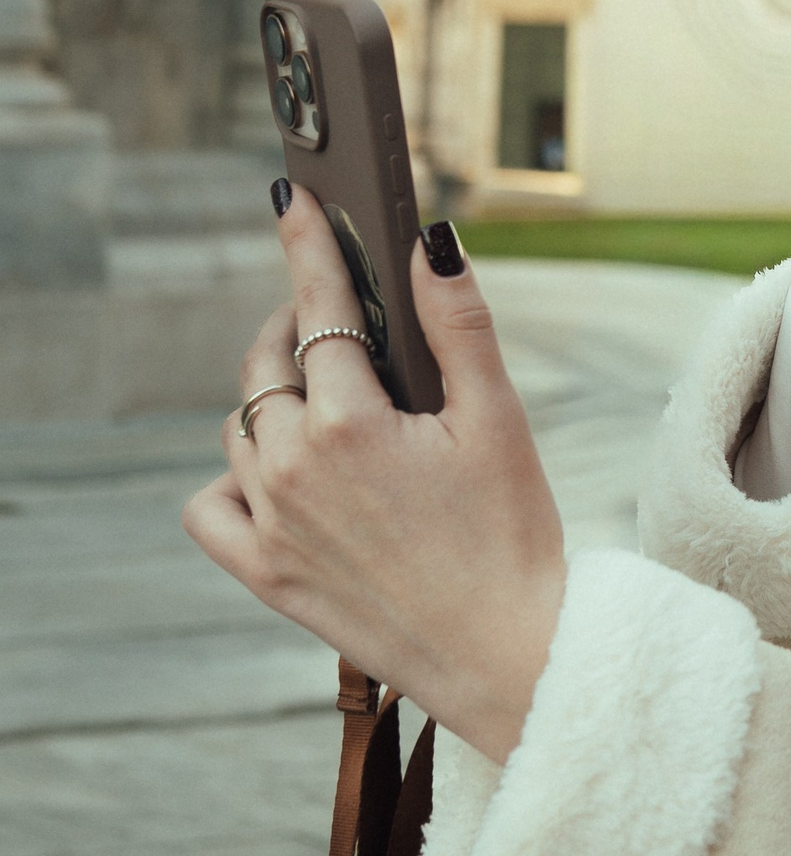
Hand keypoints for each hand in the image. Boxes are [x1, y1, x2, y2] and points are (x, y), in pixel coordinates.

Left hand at [183, 191, 566, 761]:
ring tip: (327, 402)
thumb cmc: (516, 539)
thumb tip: (432, 241)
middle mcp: (293, 469)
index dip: (310, 246)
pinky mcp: (266, 576)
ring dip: (274, 400)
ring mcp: (272, 525)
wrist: (506, 654)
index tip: (295, 201)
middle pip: (269, 364)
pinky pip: (210, 507)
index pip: (319, 309)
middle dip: (296, 326)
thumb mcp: (499, 421)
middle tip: (337, 320)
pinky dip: (232, 479)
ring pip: (241, 429)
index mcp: (351, 424)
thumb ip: (459, 325)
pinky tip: (276, 474)